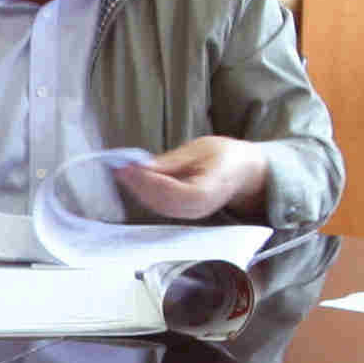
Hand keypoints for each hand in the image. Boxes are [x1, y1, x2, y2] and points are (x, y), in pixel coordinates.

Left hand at [106, 137, 269, 220]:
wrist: (242, 172)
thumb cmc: (224, 156)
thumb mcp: (201, 148)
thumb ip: (173, 161)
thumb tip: (145, 167)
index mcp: (212, 188)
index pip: (176, 191)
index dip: (151, 181)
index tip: (131, 167)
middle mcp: (202, 207)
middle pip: (164, 202)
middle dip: (139, 185)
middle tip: (121, 169)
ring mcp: (194, 214)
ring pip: (160, 207)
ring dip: (138, 191)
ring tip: (123, 173)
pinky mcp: (186, 213)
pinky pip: (162, 207)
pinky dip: (145, 194)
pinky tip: (134, 181)